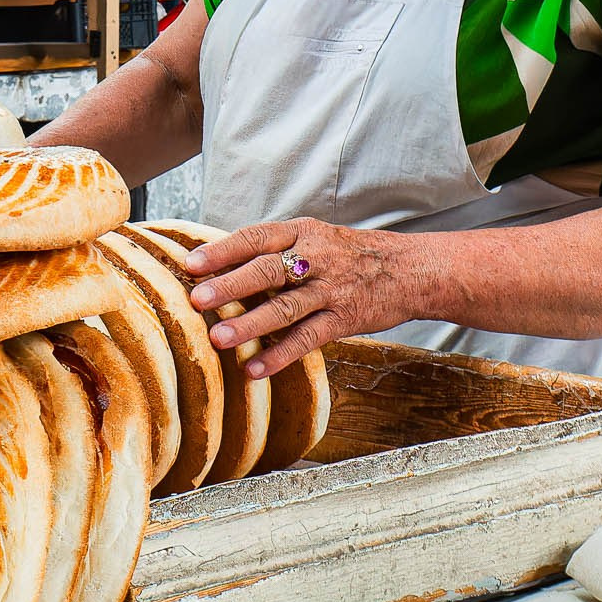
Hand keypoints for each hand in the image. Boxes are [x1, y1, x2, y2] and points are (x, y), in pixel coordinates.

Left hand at [185, 217, 424, 378]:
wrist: (411, 269)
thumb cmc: (351, 255)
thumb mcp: (316, 237)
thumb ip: (276, 250)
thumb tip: (221, 266)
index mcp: (303, 232)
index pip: (256, 237)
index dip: (222, 250)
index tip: (191, 263)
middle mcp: (316, 257)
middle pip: (267, 270)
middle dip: (229, 285)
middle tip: (196, 299)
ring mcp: (331, 290)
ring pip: (285, 307)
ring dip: (250, 324)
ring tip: (218, 339)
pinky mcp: (344, 319)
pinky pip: (308, 339)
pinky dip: (280, 356)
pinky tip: (254, 370)